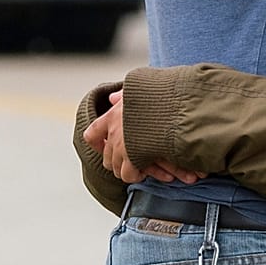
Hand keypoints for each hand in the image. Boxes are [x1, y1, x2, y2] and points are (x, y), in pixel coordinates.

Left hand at [82, 91, 204, 184]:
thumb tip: (112, 98)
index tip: (106, 146)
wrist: (174, 106)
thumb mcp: (138, 89)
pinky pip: (129, 174)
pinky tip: (148, 171)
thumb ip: (125, 95)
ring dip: (129, 170)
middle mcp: (114, 133)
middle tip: (132, 160)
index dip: (98, 144)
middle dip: (119, 161)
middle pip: (107, 157)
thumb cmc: (159, 96)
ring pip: (117, 169)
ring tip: (142, 168)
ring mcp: (122, 147)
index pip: (92, 135)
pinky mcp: (133, 159)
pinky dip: (137, 175)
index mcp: (112, 116)